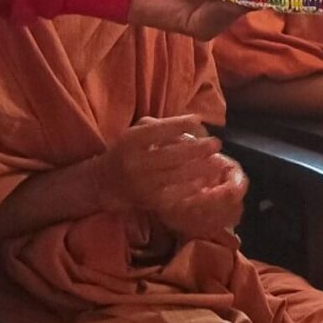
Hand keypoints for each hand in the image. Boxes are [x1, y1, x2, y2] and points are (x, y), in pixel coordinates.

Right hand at [98, 113, 245, 234]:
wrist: (105, 183)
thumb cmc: (127, 152)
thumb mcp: (136, 133)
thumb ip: (160, 127)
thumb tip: (192, 124)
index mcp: (131, 141)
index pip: (159, 130)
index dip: (180, 125)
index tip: (199, 121)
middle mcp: (136, 162)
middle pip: (172, 155)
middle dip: (198, 149)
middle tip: (216, 144)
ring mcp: (144, 184)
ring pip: (178, 175)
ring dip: (201, 169)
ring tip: (218, 162)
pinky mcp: (151, 201)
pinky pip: (177, 193)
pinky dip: (194, 186)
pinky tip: (206, 180)